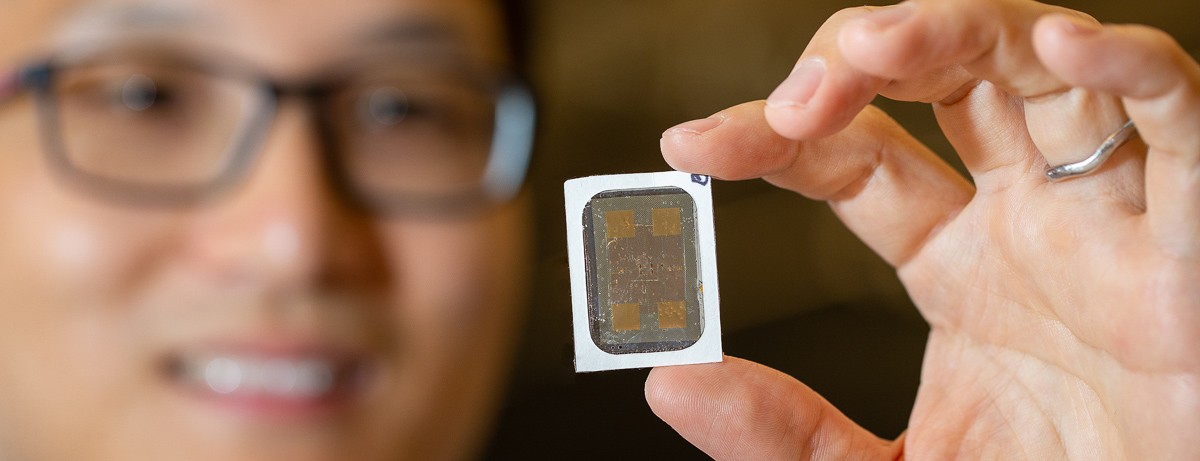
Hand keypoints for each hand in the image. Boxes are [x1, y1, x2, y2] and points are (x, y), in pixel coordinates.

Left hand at [651, 0, 1199, 458]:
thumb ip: (786, 438)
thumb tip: (672, 384)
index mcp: (957, 263)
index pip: (850, 160)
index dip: (770, 138)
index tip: (689, 147)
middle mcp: (1030, 219)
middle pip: (941, 82)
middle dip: (861, 62)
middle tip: (791, 103)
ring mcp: (1112, 219)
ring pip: (1044, 71)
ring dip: (961, 31)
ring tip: (874, 48)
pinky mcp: (1198, 246)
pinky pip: (1182, 128)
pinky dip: (1135, 73)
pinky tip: (1064, 47)